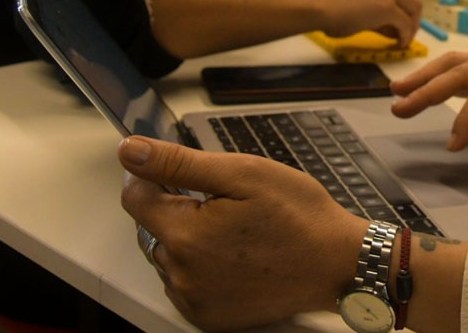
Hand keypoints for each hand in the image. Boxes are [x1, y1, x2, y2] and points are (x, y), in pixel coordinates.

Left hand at [118, 136, 366, 331]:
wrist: (337, 263)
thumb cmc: (299, 215)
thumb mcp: (243, 173)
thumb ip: (180, 163)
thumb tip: (131, 151)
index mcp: (185, 236)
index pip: (136, 199)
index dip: (151, 177)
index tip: (177, 171)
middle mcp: (181, 276)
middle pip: (152, 230)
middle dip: (175, 210)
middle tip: (224, 202)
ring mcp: (194, 301)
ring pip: (168, 258)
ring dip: (186, 240)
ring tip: (234, 230)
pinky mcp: (209, 318)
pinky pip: (185, 285)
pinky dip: (199, 268)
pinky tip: (233, 256)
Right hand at [310, 0, 421, 44]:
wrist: (318, 6)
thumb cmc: (331, 3)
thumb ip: (380, 0)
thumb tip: (395, 25)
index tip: (406, 4)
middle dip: (412, 14)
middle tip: (404, 29)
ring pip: (415, 9)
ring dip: (412, 26)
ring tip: (403, 37)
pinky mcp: (387, 7)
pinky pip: (406, 24)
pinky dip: (406, 36)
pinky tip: (399, 43)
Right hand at [390, 48, 467, 149]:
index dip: (467, 117)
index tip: (454, 144)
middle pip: (460, 72)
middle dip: (428, 90)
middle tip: (399, 108)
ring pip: (454, 66)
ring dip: (425, 79)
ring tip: (397, 94)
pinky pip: (460, 74)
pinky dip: (437, 79)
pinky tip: (418, 89)